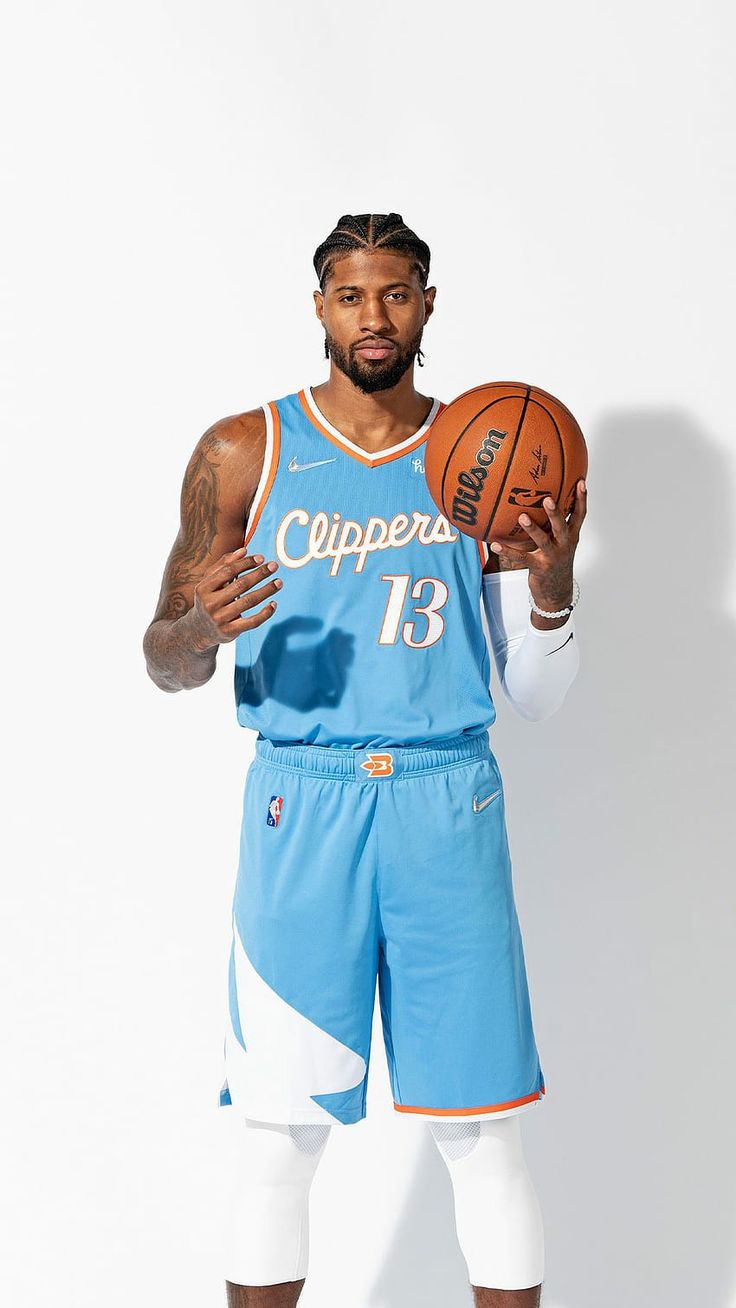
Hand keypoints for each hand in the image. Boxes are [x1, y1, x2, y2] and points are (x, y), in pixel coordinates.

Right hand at [186, 547, 281, 649]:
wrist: (199, 630)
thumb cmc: (209, 600)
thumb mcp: (210, 582)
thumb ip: (224, 565)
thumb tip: (244, 550)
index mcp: (204, 588)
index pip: (228, 571)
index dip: (246, 563)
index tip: (261, 558)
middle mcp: (210, 604)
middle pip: (241, 585)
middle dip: (260, 574)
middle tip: (274, 566)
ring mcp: (220, 619)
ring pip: (249, 601)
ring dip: (267, 590)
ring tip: (278, 582)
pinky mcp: (230, 631)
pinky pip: (252, 621)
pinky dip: (265, 613)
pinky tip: (273, 603)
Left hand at [489, 479, 586, 608]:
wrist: (557, 591)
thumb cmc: (556, 560)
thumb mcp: (561, 542)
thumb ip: (555, 524)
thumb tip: (543, 499)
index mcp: (571, 536)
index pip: (580, 515)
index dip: (581, 499)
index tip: (581, 482)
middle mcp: (564, 545)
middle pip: (562, 527)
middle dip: (555, 513)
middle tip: (547, 499)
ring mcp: (552, 557)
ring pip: (543, 541)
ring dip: (532, 529)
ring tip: (522, 517)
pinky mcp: (539, 568)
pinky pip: (521, 558)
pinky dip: (507, 551)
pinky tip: (495, 544)